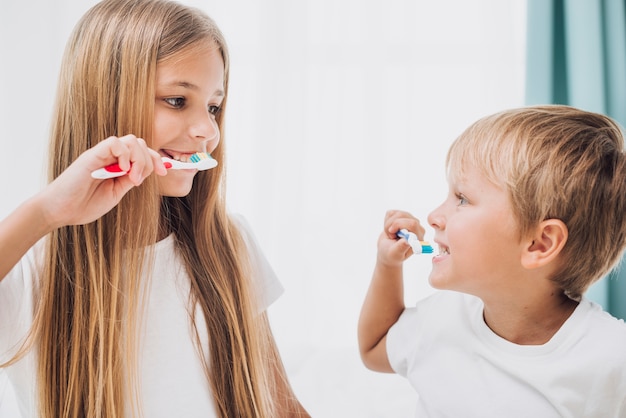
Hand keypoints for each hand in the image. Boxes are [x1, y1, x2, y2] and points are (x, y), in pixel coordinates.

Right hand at [38, 135, 166, 227]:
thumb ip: (129, 181)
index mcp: (118, 166)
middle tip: (138, 181)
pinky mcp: (92, 155)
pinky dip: (124, 154)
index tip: (163, 172)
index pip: (143, 153)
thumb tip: (147, 171)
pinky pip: (114, 143)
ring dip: (138, 159)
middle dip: (149, 160)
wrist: (60, 211)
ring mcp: (101, 155)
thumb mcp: (116, 194)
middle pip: (140, 144)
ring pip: (131, 141)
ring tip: (131, 178)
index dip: (156, 160)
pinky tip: (121, 170)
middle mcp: (111, 157)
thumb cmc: (84, 205)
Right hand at [377, 209, 425, 266]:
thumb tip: (407, 241)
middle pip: (403, 215)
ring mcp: (410, 221)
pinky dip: (386, 220)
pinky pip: (392, 212)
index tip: (391, 233)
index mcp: (418, 238)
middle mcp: (417, 228)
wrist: (387, 251)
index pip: (412, 224)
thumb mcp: (395, 254)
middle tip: (390, 235)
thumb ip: (401, 248)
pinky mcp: (402, 217)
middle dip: (392, 224)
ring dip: (388, 223)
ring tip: (390, 234)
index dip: (398, 225)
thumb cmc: (392, 255)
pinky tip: (389, 229)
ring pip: (397, 213)